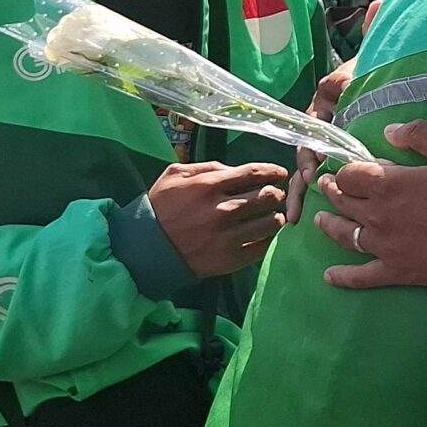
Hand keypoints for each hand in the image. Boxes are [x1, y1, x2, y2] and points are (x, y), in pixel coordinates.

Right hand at [148, 161, 291, 277]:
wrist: (146, 248)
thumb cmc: (160, 207)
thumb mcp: (175, 175)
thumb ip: (207, 167)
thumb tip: (236, 169)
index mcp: (209, 186)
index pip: (254, 173)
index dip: (273, 171)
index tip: (280, 173)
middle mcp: (222, 210)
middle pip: (268, 197)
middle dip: (277, 193)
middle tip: (277, 195)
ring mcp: (228, 237)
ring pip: (270, 223)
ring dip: (276, 216)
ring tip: (273, 215)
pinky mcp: (230, 259)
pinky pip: (262, 247)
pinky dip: (268, 238)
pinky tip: (265, 234)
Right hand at [284, 60, 356, 225]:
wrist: (383, 75)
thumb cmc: (364, 74)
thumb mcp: (352, 74)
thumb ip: (343, 80)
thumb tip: (344, 86)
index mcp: (320, 115)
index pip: (308, 139)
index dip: (307, 158)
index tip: (311, 174)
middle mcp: (322, 134)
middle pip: (306, 163)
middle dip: (300, 187)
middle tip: (297, 210)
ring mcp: (332, 147)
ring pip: (312, 174)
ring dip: (304, 196)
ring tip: (296, 219)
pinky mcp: (345, 158)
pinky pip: (333, 179)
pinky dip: (324, 196)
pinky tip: (319, 218)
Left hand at [314, 120, 426, 291]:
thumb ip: (419, 135)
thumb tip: (387, 131)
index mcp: (389, 185)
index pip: (351, 174)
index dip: (346, 167)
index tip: (347, 165)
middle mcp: (378, 216)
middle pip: (343, 201)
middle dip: (331, 190)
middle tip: (325, 185)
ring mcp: (384, 247)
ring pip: (344, 235)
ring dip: (328, 225)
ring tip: (318, 219)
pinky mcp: (396, 271)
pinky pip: (362, 276)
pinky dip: (343, 277)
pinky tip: (329, 276)